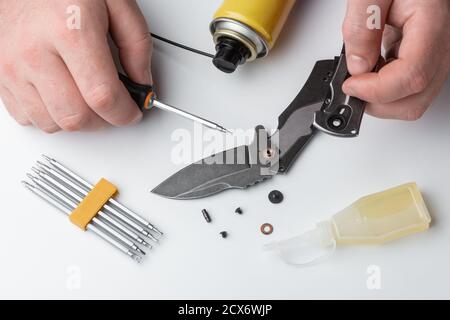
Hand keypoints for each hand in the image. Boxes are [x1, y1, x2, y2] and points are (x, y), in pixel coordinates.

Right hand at [0, 0, 151, 131]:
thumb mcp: (115, 1)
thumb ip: (136, 44)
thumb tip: (142, 82)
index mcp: (70, 30)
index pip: (102, 96)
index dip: (124, 113)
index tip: (132, 112)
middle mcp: (34, 51)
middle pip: (76, 117)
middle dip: (103, 121)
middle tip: (114, 109)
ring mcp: (12, 64)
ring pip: (51, 123)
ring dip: (77, 120)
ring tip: (88, 99)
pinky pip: (26, 116)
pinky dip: (50, 115)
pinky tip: (62, 96)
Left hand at [342, 0, 449, 119]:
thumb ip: (362, 26)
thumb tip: (357, 66)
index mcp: (431, 24)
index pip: (411, 76)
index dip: (376, 90)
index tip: (350, 84)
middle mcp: (441, 45)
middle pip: (414, 100)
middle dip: (376, 102)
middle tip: (351, 85)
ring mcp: (435, 56)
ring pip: (412, 101)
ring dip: (380, 99)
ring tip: (360, 75)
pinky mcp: (424, 61)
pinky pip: (406, 90)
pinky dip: (383, 90)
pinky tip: (371, 70)